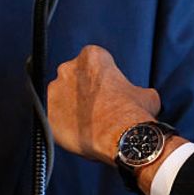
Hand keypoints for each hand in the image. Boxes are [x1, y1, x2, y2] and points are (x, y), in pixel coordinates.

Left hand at [47, 45, 160, 164]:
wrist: (121, 137)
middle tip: (95, 108)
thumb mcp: (146, 95)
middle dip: (81, 91)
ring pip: (60, 97)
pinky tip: (78, 134)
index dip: (100, 79)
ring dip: (70, 107)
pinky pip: (53, 117)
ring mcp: (54, 90)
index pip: (92, 62)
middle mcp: (68, 68)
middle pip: (72, 77)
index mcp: (92, 56)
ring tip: (87, 124)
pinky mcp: (47, 113)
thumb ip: (136, 90)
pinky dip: (62, 125)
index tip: (106, 92)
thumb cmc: (133, 113)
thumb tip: (141, 97)